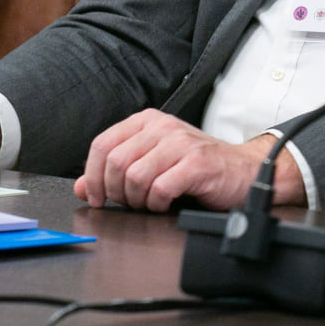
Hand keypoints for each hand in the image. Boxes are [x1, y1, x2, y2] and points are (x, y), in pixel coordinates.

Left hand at [72, 110, 306, 211]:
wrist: (243, 171)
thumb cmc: (197, 168)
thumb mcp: (152, 163)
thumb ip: (115, 172)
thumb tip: (81, 186)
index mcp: (149, 121)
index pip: (102, 144)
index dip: (92, 176)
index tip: (97, 197)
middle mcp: (164, 126)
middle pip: (115, 162)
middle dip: (116, 192)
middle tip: (130, 203)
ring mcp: (182, 143)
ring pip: (135, 177)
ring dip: (138, 200)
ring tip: (151, 203)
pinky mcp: (197, 163)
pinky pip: (159, 189)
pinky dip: (157, 204)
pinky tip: (167, 203)